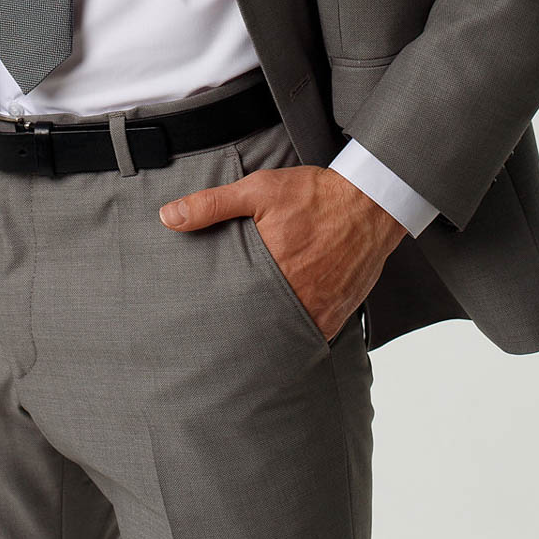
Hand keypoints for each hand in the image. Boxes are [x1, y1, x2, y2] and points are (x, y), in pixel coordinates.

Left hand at [158, 161, 406, 340]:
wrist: (371, 202)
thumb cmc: (314, 195)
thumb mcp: (258, 191)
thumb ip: (211, 205)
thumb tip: (168, 217)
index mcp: (270, 270)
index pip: (231, 307)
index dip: (214, 319)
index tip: (197, 325)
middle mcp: (295, 296)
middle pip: (256, 328)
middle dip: (237, 334)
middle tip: (215, 344)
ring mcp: (319, 309)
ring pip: (283, 337)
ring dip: (266, 339)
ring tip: (244, 347)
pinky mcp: (337, 313)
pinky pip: (312, 336)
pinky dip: (296, 338)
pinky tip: (281, 339)